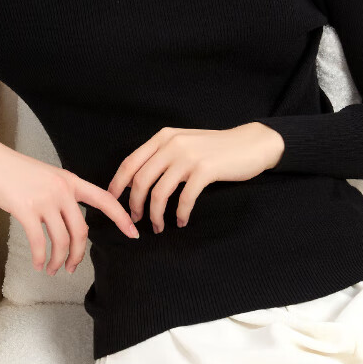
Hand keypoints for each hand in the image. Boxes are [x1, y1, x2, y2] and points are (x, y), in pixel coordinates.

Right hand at [0, 126, 139, 274]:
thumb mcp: (44, 177)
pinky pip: (40, 241)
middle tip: (71, 267)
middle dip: (79, 254)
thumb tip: (67, 219)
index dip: (121, 217)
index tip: (134, 233)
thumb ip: (59, 194)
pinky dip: (40, 257)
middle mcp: (61, 189)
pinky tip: (38, 264)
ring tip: (51, 269)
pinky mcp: (24, 208)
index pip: (104, 199)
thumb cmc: (11, 169)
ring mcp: (44, 198)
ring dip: (58, 260)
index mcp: (69, 180)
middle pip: (82, 230)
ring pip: (62, 239)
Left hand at [106, 122, 284, 232]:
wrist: (250, 144)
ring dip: (155, 214)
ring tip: (159, 227)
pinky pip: (184, 198)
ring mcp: (188, 156)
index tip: (112, 202)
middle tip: (136, 220)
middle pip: (140, 180)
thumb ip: (163, 155)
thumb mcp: (184, 143)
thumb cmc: (215, 148)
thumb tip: (138, 181)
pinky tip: (181, 221)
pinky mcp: (205, 170)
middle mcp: (172, 144)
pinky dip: (180, 213)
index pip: (130, 162)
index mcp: (163, 137)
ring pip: (159, 192)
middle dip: (134, 205)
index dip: (117, 184)